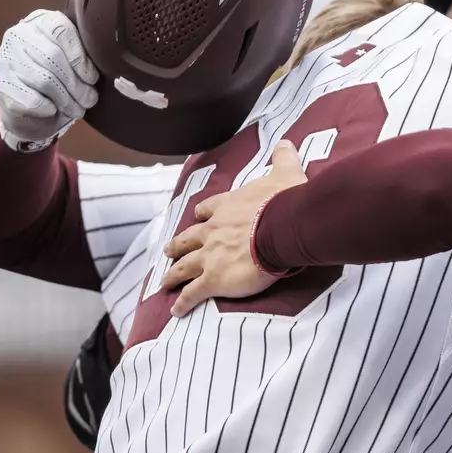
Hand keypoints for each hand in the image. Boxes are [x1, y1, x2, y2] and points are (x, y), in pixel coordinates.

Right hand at [0, 9, 98, 151]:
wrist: (26, 108)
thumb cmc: (59, 77)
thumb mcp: (73, 59)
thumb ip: (85, 52)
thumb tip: (109, 62)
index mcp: (41, 21)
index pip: (62, 30)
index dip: (80, 56)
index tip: (93, 77)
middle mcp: (19, 35)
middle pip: (53, 57)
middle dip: (76, 83)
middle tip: (90, 99)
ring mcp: (5, 59)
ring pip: (44, 79)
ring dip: (66, 99)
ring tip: (78, 109)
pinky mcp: (0, 86)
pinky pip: (31, 99)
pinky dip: (48, 108)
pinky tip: (54, 110)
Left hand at [161, 140, 307, 315]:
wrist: (283, 227)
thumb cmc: (285, 201)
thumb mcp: (285, 173)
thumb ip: (283, 158)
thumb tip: (286, 142)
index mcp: (227, 207)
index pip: (208, 209)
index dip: (202, 214)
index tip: (197, 216)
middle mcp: (213, 231)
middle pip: (188, 239)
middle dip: (177, 246)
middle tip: (169, 252)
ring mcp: (210, 256)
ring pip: (184, 267)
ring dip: (173, 275)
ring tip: (165, 283)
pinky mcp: (214, 280)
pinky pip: (193, 293)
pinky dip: (183, 303)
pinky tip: (177, 310)